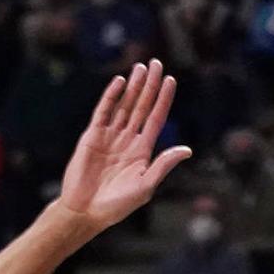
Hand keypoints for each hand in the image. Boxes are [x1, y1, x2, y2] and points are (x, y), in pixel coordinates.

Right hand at [56, 59, 191, 230]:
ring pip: (124, 105)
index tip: (171, 80)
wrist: (87, 210)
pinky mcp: (92, 136)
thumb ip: (164, 165)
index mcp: (143, 151)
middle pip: (142, 106)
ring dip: (133, 86)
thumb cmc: (118, 204)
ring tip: (140, 67)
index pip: (156, 118)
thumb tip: (187, 150)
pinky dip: (111, 97)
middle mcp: (128, 140)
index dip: (163, 99)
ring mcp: (110, 136)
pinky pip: (103, 111)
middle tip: (156, 63)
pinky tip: (120, 82)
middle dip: (149, 85)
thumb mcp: (146, 185)